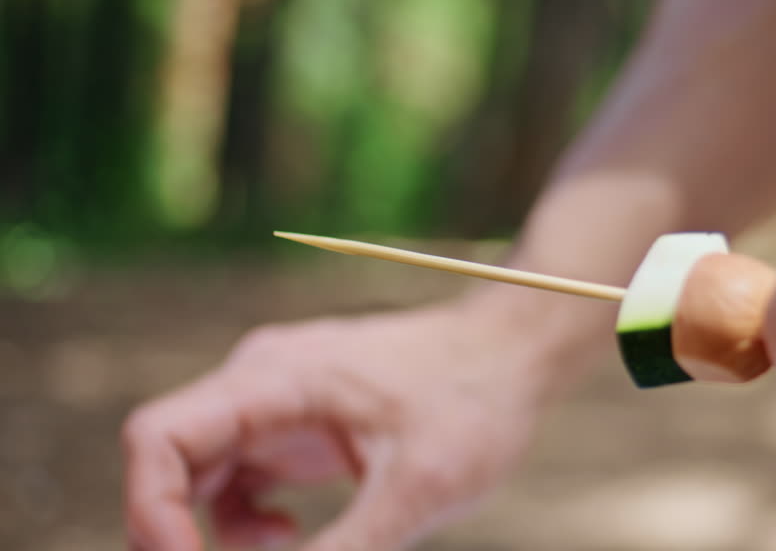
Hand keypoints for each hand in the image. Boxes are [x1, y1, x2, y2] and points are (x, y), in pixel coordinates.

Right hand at [123, 300, 554, 549]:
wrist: (517, 351)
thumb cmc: (476, 401)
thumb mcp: (416, 490)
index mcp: (276, 378)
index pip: (159, 437)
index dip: (150, 514)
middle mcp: (261, 381)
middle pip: (170, 459)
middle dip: (174, 533)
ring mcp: (276, 400)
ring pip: (201, 475)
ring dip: (216, 534)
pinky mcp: (298, 422)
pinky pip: (239, 479)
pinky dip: (248, 522)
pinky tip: (295, 536)